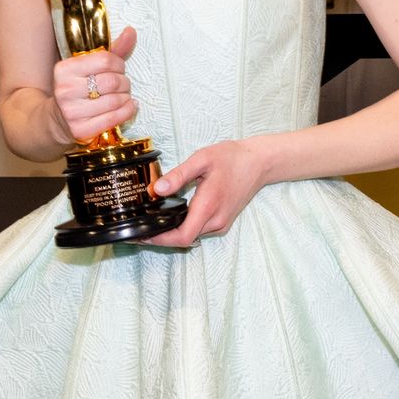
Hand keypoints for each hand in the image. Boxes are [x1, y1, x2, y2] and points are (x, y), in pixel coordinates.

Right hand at [53, 26, 137, 144]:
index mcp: (64, 69)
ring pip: (115, 101)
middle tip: (123, 84)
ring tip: (124, 96)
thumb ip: (111, 51)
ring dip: (126, 98)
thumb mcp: (88, 67)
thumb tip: (131, 32)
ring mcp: (72, 111)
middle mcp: (65, 90)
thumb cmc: (76, 89)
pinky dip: (127, 111)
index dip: (119, 63)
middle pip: (112, 81)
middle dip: (124, 82)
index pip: (105, 60)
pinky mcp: (80, 130)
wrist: (56, 120)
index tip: (119, 68)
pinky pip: (113, 118)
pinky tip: (129, 107)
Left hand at [141, 139, 267, 246]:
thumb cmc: (231, 158)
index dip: (159, 240)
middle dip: (161, 237)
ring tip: (153, 221)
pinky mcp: (223, 222)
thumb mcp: (202, 159)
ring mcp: (221, 224)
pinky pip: (199, 231)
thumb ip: (179, 175)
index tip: (141, 236)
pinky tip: (173, 216)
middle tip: (140, 229)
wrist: (258, 163)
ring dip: (172, 233)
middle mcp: (216, 220)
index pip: (182, 236)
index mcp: (209, 205)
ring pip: (192, 237)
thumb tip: (157, 189)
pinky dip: (184, 228)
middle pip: (184, 239)